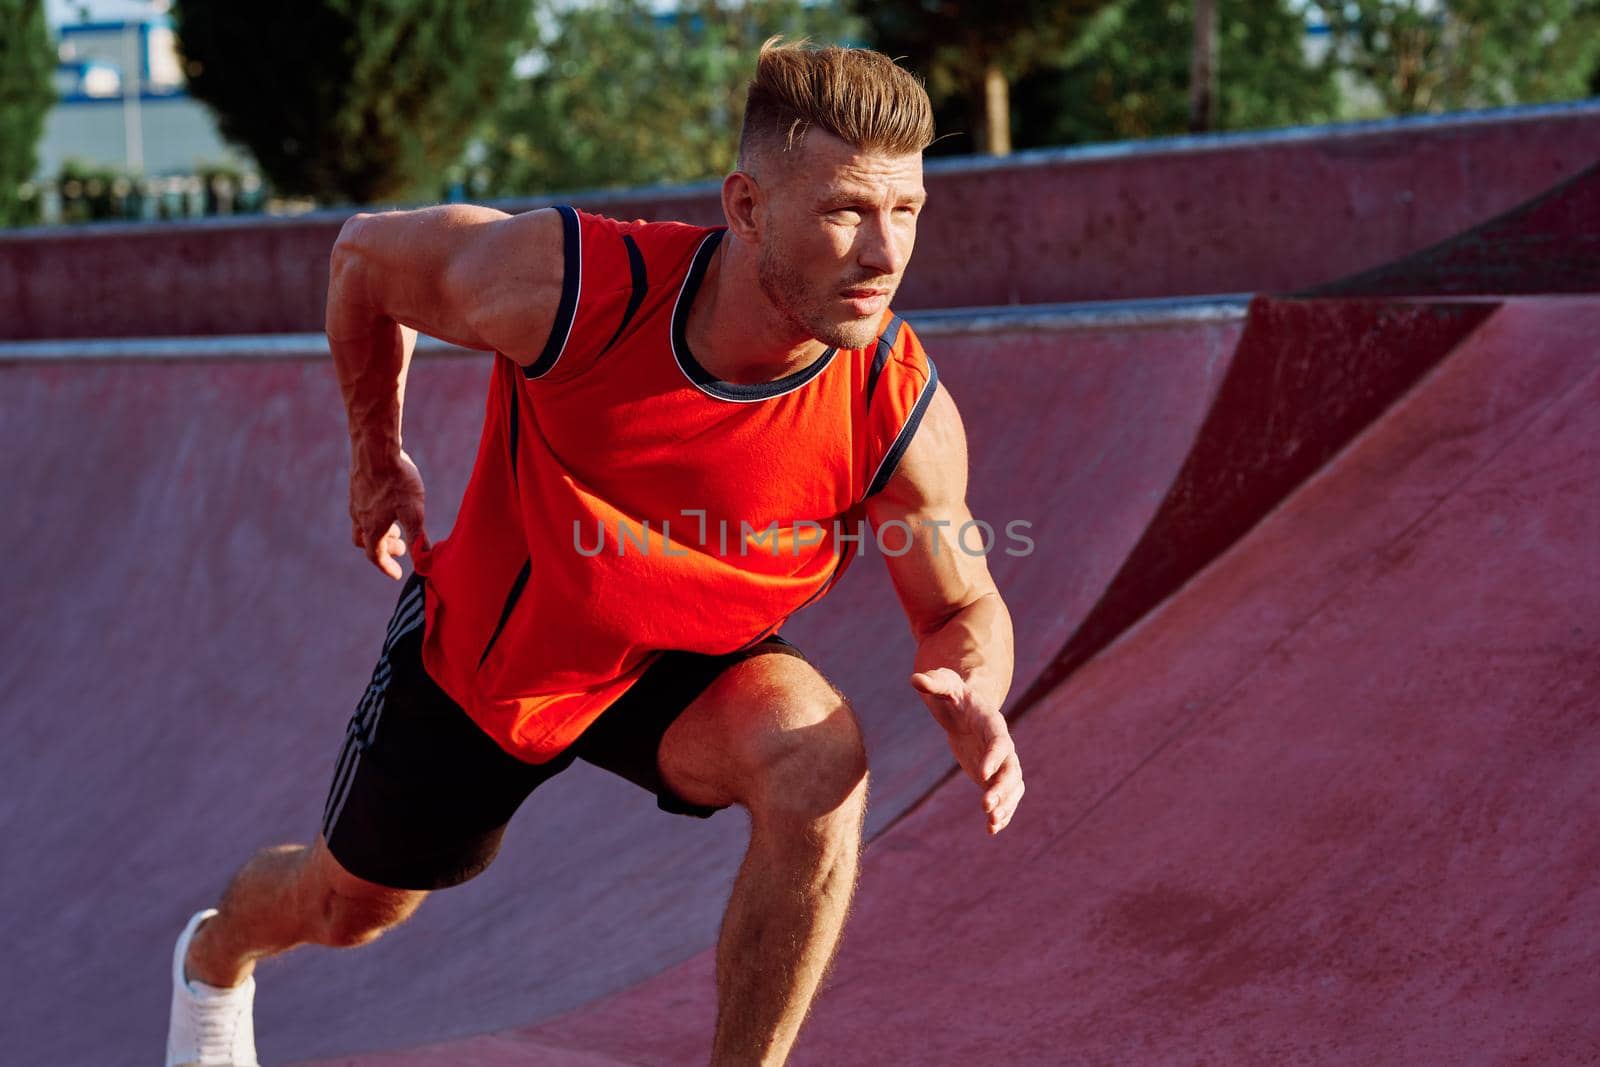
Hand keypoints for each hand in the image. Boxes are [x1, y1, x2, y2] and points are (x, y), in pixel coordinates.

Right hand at [349, 448, 428, 579]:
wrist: (375, 447)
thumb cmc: (397, 480)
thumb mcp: (413, 512)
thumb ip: (418, 538)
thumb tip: (424, 563)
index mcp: (372, 527)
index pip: (376, 556)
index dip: (387, 567)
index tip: (397, 574)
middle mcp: (359, 517)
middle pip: (367, 542)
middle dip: (384, 548)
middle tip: (403, 545)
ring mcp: (355, 501)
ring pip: (362, 525)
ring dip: (379, 531)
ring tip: (396, 523)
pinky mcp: (356, 486)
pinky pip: (362, 508)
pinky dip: (374, 514)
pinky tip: (389, 502)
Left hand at [911, 668, 1023, 834]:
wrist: (964, 708)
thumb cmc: (954, 694)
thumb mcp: (944, 684)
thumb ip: (934, 682)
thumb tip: (915, 679)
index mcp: (993, 723)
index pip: (1000, 742)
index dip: (994, 757)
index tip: (982, 774)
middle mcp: (1003, 745)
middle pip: (1012, 769)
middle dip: (1003, 789)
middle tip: (986, 806)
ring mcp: (1000, 762)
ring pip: (1013, 787)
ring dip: (1007, 805)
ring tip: (992, 823)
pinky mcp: (993, 776)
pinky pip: (1004, 797)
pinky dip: (1002, 813)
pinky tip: (992, 830)